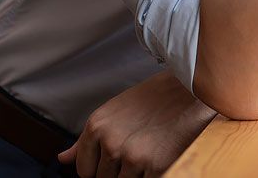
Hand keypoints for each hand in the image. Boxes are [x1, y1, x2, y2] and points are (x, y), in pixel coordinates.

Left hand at [58, 70, 215, 177]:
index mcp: (98, 125)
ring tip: (152, 149)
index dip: (101, 168)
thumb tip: (62, 160)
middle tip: (140, 148)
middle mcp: (112, 141)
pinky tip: (161, 155)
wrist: (195, 87)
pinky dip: (152, 175)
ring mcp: (133, 156)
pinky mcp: (156, 166)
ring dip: (137, 174)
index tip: (116, 158)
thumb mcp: (116, 110)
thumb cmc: (157, 97)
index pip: (85, 170)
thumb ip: (87, 139)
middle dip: (119, 171)